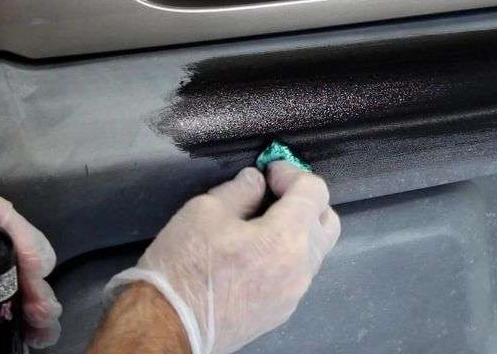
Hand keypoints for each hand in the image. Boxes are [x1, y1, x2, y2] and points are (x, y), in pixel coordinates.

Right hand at [105, 162, 340, 353]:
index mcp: (286, 238)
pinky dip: (288, 255)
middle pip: (328, 222)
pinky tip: (256, 253)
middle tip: (275, 193)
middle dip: (307, 201)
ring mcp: (294, 294)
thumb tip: (256, 182)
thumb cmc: (184, 265)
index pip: (314, 192)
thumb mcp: (205, 211)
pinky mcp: (282, 311)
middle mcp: (301, 268)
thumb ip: (240, 191)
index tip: (269, 172)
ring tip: (262, 223)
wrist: (168, 325)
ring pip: (315, 251)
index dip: (292, 173)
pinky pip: (298, 274)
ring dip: (299, 229)